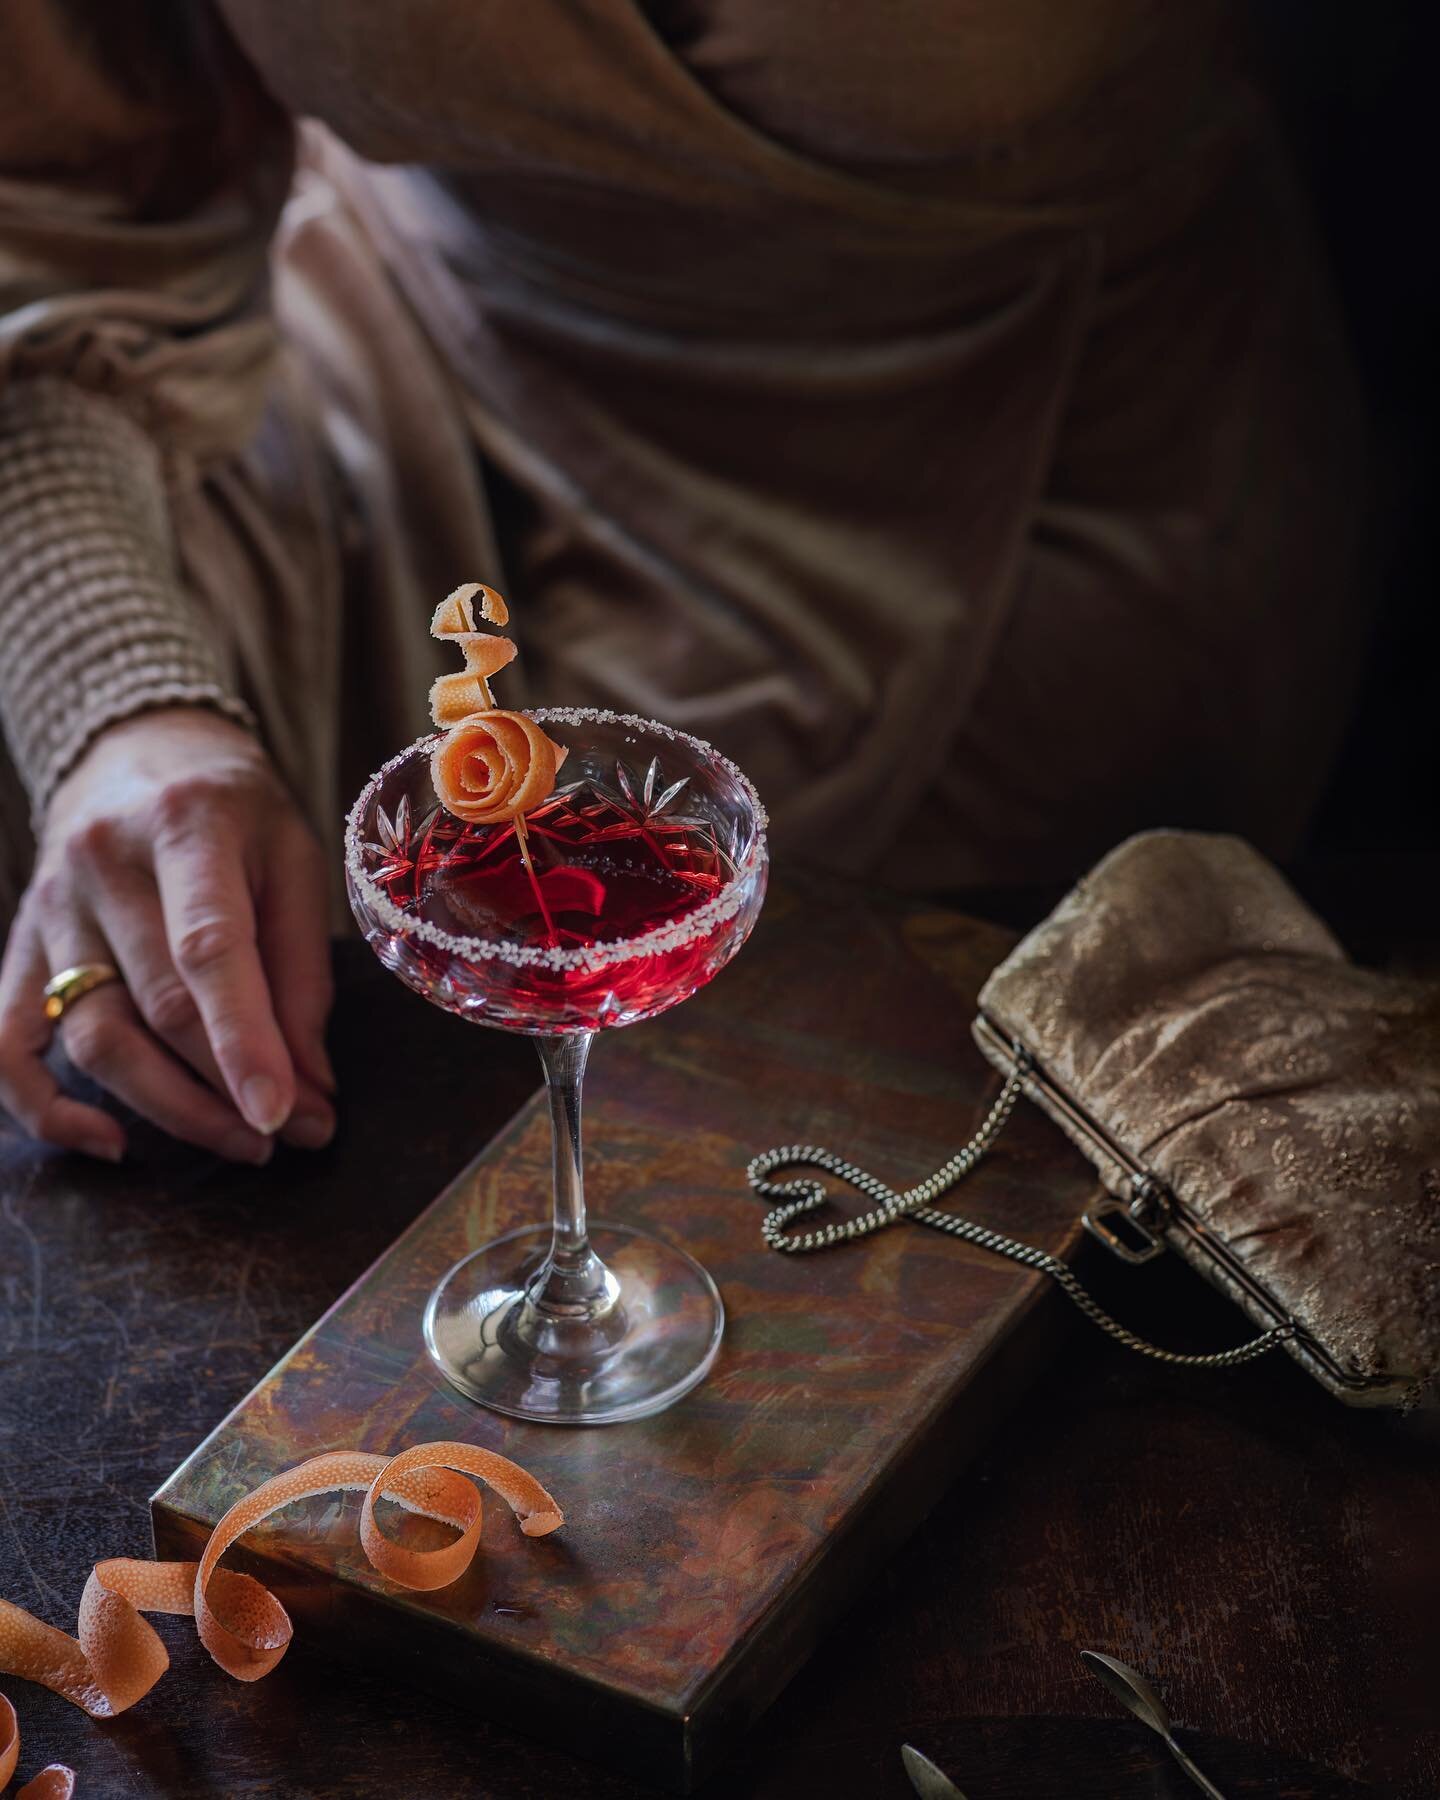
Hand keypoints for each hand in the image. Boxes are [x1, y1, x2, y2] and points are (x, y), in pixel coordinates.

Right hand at [0, 707, 334, 1162]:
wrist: (141, 754)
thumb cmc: (237, 815)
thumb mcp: (296, 860)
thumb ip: (304, 972)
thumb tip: (311, 1088)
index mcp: (185, 826)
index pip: (209, 948)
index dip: (244, 1040)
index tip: (282, 1114)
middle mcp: (102, 865)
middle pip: (157, 1007)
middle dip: (229, 1087)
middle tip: (293, 1132)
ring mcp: (50, 911)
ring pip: (94, 1037)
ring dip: (169, 1108)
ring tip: (240, 1139)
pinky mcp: (19, 950)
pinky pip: (7, 1047)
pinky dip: (46, 1109)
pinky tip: (110, 1142)